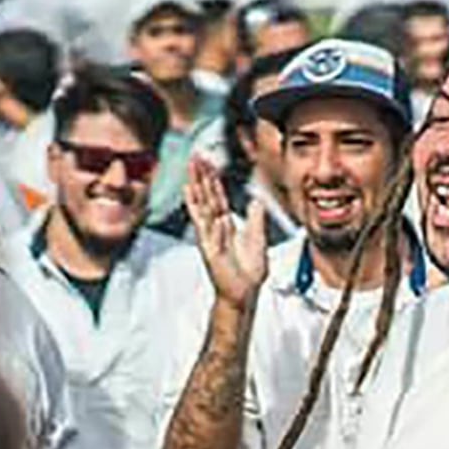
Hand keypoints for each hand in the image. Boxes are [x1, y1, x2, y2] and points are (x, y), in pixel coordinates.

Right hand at [184, 157, 267, 309]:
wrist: (245, 292)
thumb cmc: (249, 271)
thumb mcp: (258, 238)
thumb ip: (256, 218)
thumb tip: (257, 199)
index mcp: (227, 224)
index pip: (217, 196)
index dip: (212, 178)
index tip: (208, 161)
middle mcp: (215, 227)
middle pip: (206, 196)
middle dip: (200, 175)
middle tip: (195, 156)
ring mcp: (210, 236)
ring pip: (201, 206)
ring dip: (196, 187)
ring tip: (190, 170)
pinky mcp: (209, 249)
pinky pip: (206, 228)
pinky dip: (203, 214)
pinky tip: (196, 196)